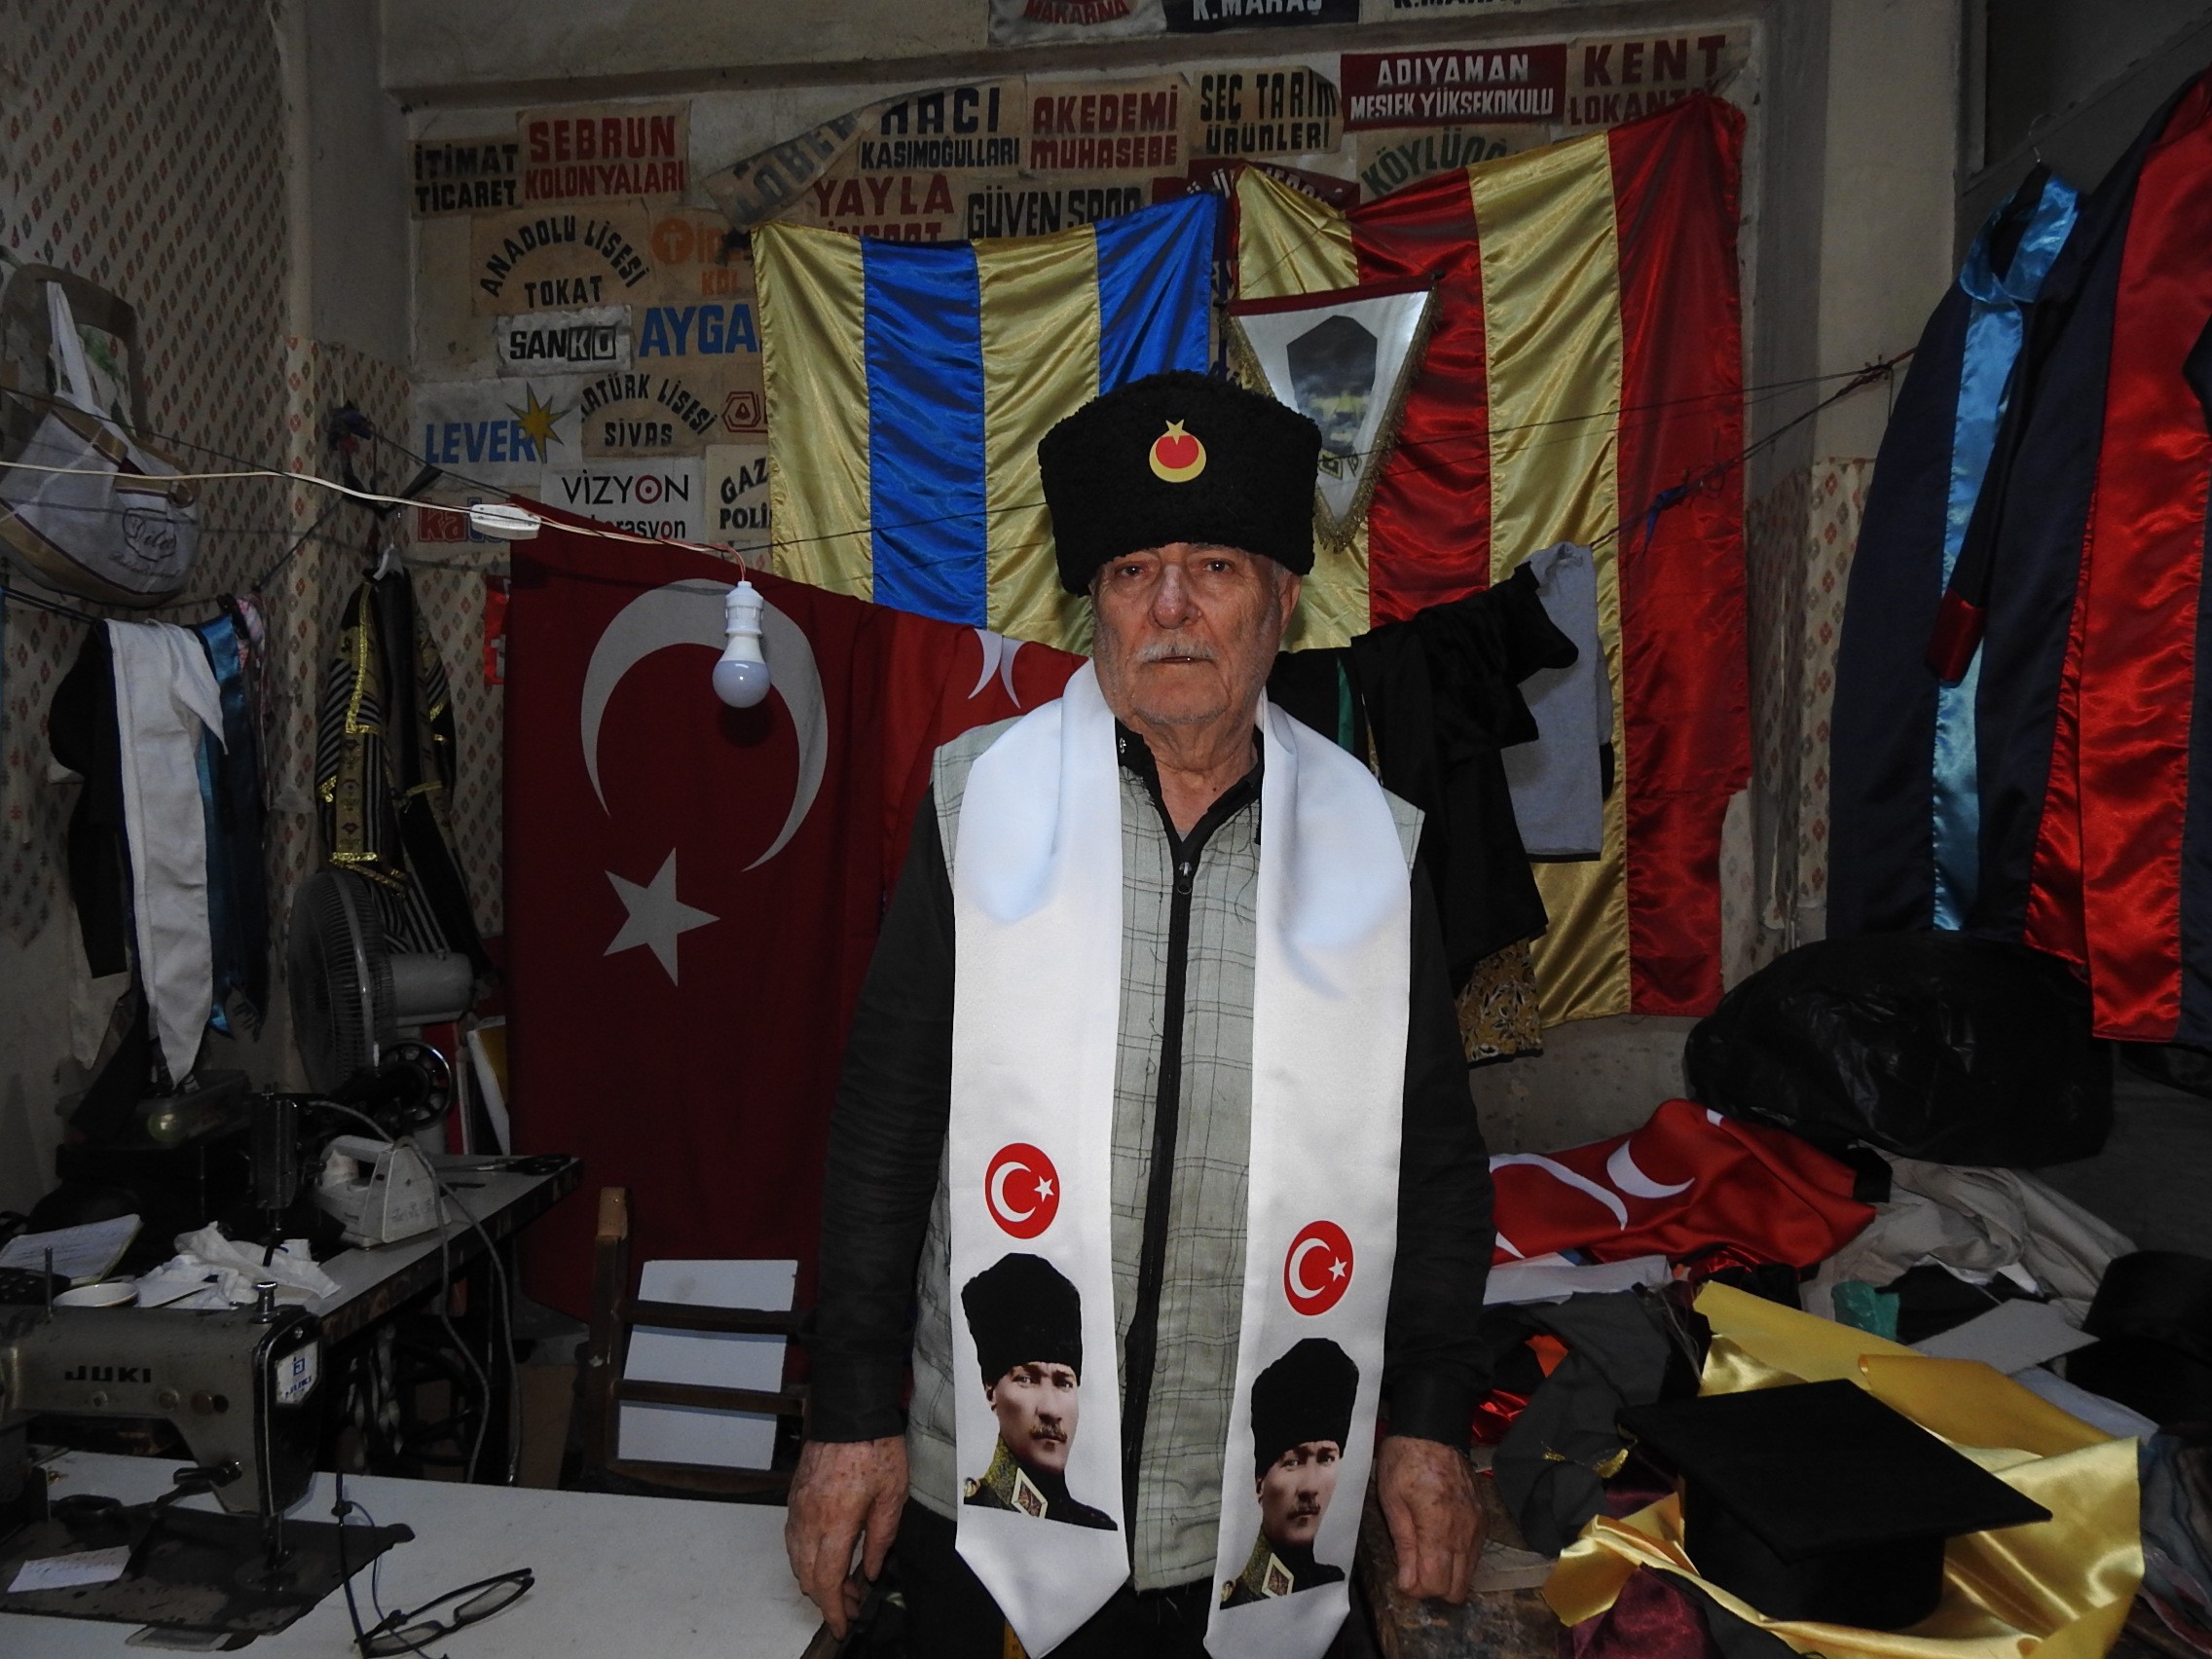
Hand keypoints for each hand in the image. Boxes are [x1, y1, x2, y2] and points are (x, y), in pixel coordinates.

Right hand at [785, 1436, 907, 1637]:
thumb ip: (881, 1538)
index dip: (833, 1610)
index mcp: (836, 1522)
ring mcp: (798, 1508)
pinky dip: (806, 1558)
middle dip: (828, 1599)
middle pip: (807, 1577)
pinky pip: (793, 1539)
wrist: (849, 1411)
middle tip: (853, 1603)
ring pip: (796, 1560)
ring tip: (845, 1582)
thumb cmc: (875, 1447)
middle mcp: (809, 1520)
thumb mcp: (893, 1495)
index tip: (842, 1625)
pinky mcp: (794, 1498)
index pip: (826, 1581)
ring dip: (817, 1579)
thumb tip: (869, 1571)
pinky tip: (825, 1557)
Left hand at [1375, 1435, 1483, 1603]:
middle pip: (1458, 1588)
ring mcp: (1478, 1527)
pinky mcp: (1483, 1520)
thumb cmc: (1404, 1462)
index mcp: (1439, 1528)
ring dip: (1447, 1576)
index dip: (1416, 1589)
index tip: (1402, 1578)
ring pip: (1469, 1575)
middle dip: (1433, 1588)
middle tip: (1413, 1570)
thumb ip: (1404, 1545)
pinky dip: (1457, 1560)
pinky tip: (1439, 1545)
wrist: (1433, 1430)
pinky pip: (1474, 1556)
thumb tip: (1408, 1583)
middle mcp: (1465, 1533)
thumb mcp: (1392, 1501)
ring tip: (1424, 1557)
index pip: (1436, 1584)